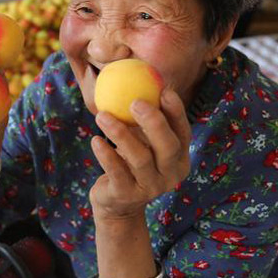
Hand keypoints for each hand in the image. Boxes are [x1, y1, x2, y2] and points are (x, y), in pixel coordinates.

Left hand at [89, 88, 190, 219]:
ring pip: (140, 158)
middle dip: (154, 122)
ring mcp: (151, 188)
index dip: (176, 111)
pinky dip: (105, 155)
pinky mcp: (128, 196)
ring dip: (120, 134)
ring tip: (101, 116)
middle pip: (167, 146)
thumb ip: (143, 117)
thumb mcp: (140, 140)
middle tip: (135, 102)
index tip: (163, 89)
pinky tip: (95, 140)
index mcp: (179, 157)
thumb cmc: (129, 161)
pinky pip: (117, 172)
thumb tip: (137, 74)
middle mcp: (170, 174)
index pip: (183, 132)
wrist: (116, 203)